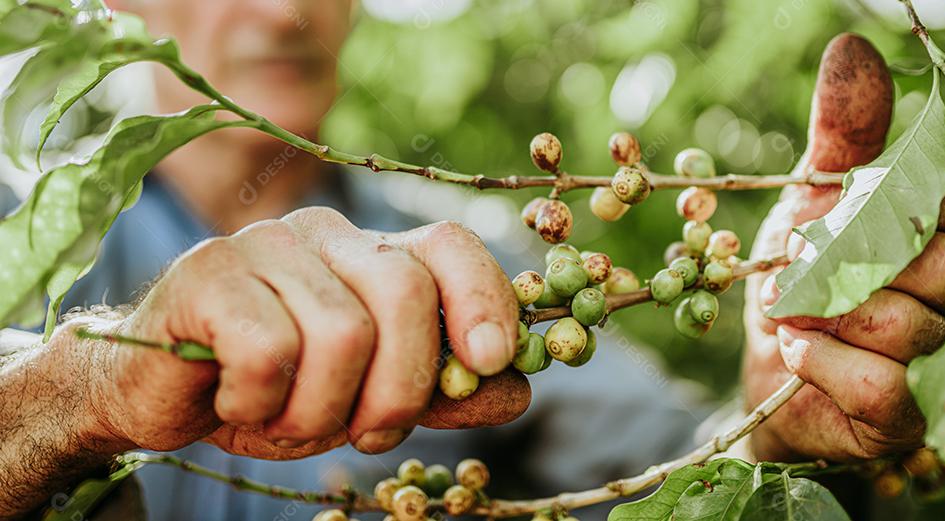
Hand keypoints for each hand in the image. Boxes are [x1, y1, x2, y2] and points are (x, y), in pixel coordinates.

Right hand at [69, 207, 524, 457]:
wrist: (159, 396)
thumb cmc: (276, 391)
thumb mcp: (368, 398)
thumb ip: (440, 392)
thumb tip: (517, 390)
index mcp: (372, 253)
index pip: (449, 245)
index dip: (485, 297)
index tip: (492, 361)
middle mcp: (326, 233)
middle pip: (405, 293)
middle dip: (400, 390)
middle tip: (367, 435)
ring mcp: (265, 245)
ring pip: (342, 334)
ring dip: (322, 412)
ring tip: (287, 418)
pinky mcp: (209, 271)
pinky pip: (270, 351)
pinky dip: (261, 404)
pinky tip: (235, 402)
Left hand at [740, 33, 944, 461]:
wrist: (763, 361)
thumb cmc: (798, 275)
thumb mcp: (812, 196)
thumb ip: (842, 134)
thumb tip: (853, 51)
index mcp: (944, 239)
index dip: (910, 204)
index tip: (850, 209)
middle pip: (941, 264)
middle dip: (850, 259)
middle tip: (802, 265)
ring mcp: (937, 361)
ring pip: (908, 323)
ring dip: (826, 311)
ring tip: (790, 307)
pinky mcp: (904, 416)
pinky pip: (883, 382)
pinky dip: (824, 360)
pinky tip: (795, 346)